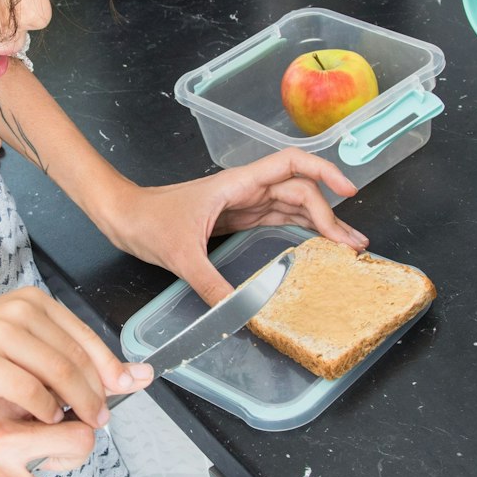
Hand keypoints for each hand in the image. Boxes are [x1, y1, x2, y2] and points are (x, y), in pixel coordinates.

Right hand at [0, 286, 150, 431]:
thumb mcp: (13, 348)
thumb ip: (58, 357)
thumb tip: (120, 376)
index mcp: (30, 302)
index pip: (85, 337)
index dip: (111, 367)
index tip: (130, 388)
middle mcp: (18, 310)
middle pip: (77, 357)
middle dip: (99, 391)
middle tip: (104, 417)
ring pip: (60, 373)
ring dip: (79, 403)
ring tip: (84, 424)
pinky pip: (30, 391)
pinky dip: (46, 411)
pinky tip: (47, 422)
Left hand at [102, 149, 368, 304]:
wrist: (122, 216)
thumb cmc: (146, 220)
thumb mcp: (179, 255)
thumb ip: (211, 284)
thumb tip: (238, 312)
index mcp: (236, 184)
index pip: (290, 164)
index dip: (324, 172)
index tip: (348, 192)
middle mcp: (244, 190)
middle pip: (299, 192)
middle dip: (329, 214)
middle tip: (353, 246)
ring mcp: (240, 205)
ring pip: (290, 207)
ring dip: (319, 224)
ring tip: (345, 247)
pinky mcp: (233, 220)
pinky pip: (274, 221)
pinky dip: (297, 230)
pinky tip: (313, 246)